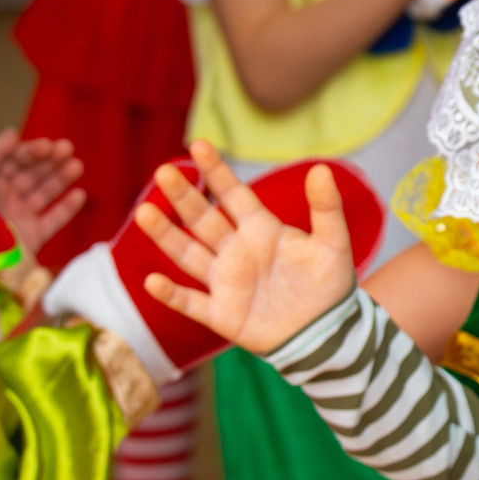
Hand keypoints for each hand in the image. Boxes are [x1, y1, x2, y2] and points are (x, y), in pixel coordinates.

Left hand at [0, 130, 85, 255]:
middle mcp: (4, 198)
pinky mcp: (32, 237)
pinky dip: (67, 208)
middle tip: (68, 148)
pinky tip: (79, 194)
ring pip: (44, 194)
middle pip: (32, 174)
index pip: (14, 161)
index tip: (48, 145)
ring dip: (61, 178)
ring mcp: (19, 218)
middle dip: (50, 160)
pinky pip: (53, 221)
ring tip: (77, 166)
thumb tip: (13, 132)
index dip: (31, 150)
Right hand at [135, 140, 357, 354]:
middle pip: (203, 219)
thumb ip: (326, 208)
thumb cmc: (328, 285)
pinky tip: (152, 281)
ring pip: (188, 255)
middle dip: (184, 197)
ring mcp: (225, 282)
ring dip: (167, 235)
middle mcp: (236, 251)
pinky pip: (191, 302)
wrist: (325, 334)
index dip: (217, 171)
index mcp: (260, 229)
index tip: (198, 145)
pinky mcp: (221, 314)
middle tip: (164, 172)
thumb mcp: (333, 244)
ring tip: (145, 213)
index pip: (233, 195)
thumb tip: (321, 169)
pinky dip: (172, 294)